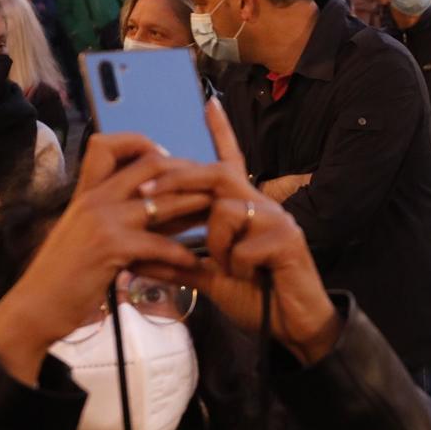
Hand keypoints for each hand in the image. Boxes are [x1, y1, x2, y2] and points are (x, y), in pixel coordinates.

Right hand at [0, 135, 214, 384]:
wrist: (35, 307)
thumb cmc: (62, 274)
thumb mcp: (82, 233)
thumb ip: (111, 214)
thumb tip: (152, 204)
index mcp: (85, 192)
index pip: (107, 144)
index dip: (141, 144)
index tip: (166, 159)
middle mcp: (93, 198)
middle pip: (148, 165)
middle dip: (185, 173)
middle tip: (209, 186)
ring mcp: (101, 221)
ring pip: (161, 202)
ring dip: (194, 207)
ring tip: (218, 214)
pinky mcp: (110, 248)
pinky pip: (157, 244)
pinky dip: (180, 254)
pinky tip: (194, 263)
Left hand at [137, 103, 339, 363]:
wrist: (295, 326)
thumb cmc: (257, 296)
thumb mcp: (210, 277)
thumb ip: (178, 263)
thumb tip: (135, 258)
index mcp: (244, 210)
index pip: (231, 163)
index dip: (222, 132)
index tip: (208, 103)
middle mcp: (262, 206)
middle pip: (216, 174)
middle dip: (177, 179)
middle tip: (145, 191)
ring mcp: (277, 220)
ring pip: (225, 210)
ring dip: (214, 241)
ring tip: (226, 265)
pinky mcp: (288, 240)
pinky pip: (243, 245)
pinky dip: (236, 264)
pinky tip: (250, 277)